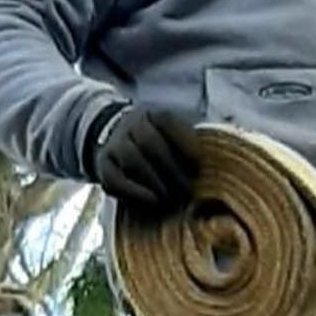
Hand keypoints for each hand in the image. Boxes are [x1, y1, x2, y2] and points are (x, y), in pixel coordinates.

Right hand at [82, 104, 200, 211]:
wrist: (113, 134)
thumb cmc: (156, 141)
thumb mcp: (171, 132)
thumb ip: (189, 144)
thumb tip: (212, 166)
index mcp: (153, 113)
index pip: (167, 121)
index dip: (184, 142)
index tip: (198, 164)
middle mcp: (131, 124)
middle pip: (150, 144)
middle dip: (172, 170)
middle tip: (187, 190)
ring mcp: (115, 143)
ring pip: (132, 160)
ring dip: (155, 182)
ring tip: (171, 199)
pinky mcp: (103, 164)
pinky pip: (114, 179)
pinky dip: (134, 192)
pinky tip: (152, 201)